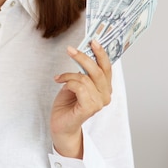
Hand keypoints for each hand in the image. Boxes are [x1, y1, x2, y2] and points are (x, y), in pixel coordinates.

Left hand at [50, 40, 112, 158]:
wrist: (60, 125)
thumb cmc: (68, 104)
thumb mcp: (76, 83)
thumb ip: (83, 72)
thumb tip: (83, 53)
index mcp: (105, 88)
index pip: (107, 68)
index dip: (101, 54)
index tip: (93, 41)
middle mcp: (106, 96)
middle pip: (97, 71)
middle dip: (83, 57)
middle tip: (70, 49)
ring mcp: (99, 103)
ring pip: (85, 78)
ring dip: (69, 75)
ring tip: (60, 78)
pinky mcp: (89, 109)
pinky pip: (79, 87)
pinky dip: (68, 82)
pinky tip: (61, 85)